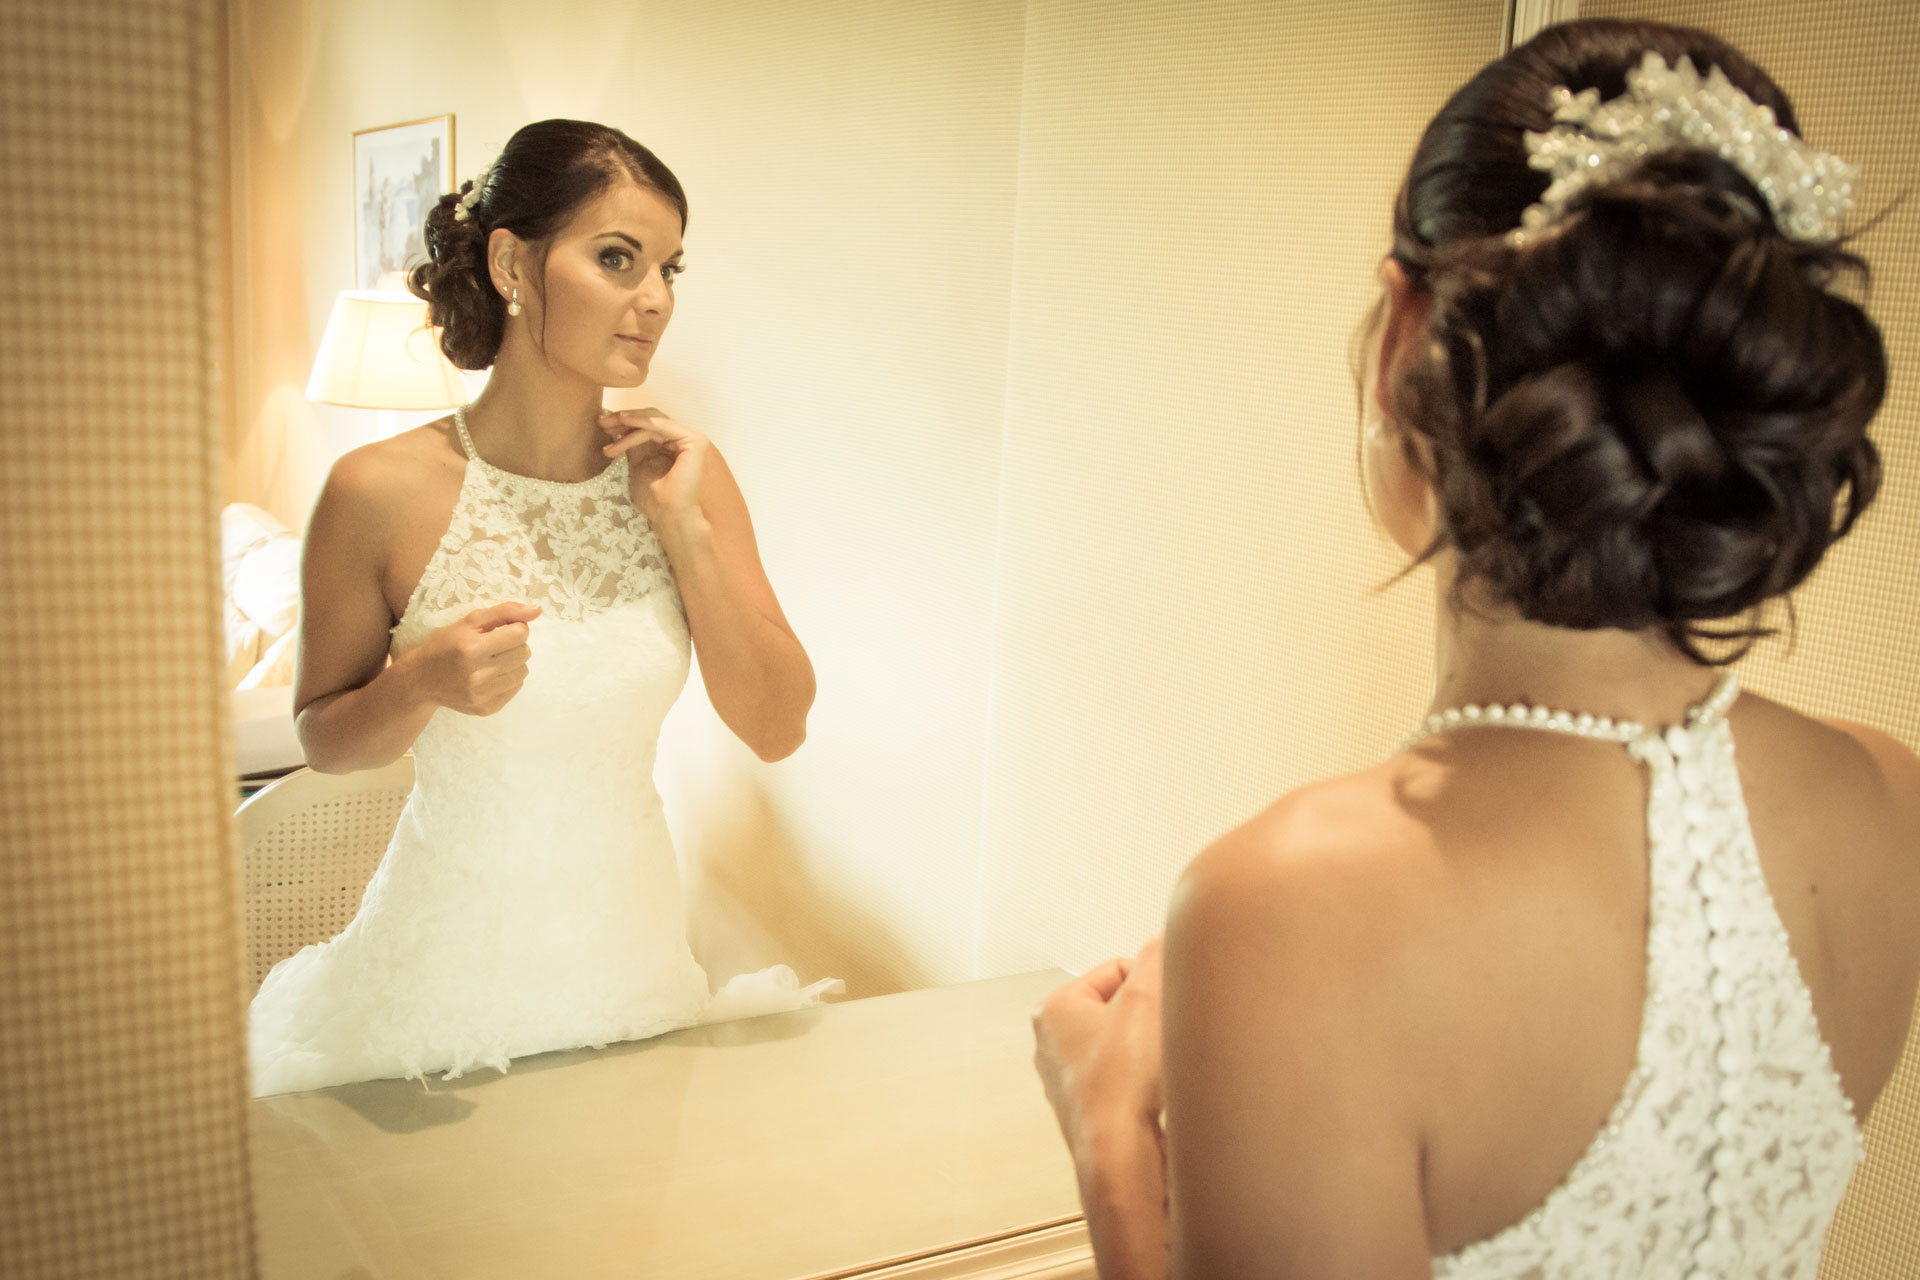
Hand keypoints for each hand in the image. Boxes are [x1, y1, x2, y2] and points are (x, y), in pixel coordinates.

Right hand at [402, 601, 540, 715]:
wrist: (422, 679)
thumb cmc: (446, 644)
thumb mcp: (470, 621)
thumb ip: (505, 612)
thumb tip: (538, 610)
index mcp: (472, 648)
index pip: (520, 633)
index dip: (515, 627)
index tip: (501, 630)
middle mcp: (478, 674)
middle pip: (524, 652)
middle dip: (514, 645)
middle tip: (494, 646)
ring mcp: (482, 695)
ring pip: (523, 671)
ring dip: (513, 662)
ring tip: (493, 660)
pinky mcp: (486, 709)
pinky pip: (516, 688)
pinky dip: (508, 679)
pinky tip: (490, 675)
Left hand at [597, 407, 708, 530]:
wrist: (670, 517)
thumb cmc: (656, 501)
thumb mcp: (638, 466)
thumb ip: (633, 447)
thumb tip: (617, 429)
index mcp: (673, 448)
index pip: (648, 429)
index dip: (625, 425)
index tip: (601, 425)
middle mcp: (684, 442)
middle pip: (652, 420)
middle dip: (624, 419)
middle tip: (601, 421)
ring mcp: (691, 440)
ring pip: (654, 422)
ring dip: (628, 421)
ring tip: (607, 426)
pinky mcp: (694, 442)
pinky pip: (662, 426)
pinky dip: (642, 422)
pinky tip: (624, 421)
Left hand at [1032, 934, 1165, 1164]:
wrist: (1123, 1159)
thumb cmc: (1122, 1086)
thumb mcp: (1148, 997)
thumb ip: (1160, 954)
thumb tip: (1168, 937)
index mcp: (1053, 1010)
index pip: (1118, 969)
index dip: (1151, 984)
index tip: (1162, 1006)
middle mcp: (1053, 1047)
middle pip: (1123, 1008)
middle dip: (1151, 1019)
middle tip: (1161, 1037)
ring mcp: (1070, 1083)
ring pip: (1129, 1046)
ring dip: (1152, 1052)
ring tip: (1158, 1070)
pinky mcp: (1093, 1112)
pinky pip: (1130, 1082)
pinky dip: (1148, 1084)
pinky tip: (1156, 1095)